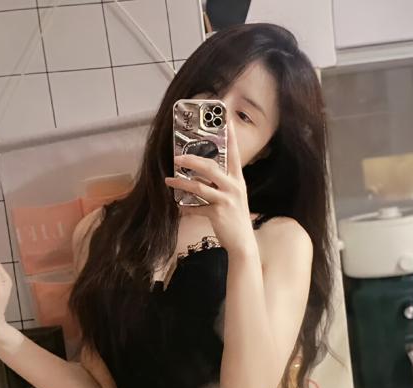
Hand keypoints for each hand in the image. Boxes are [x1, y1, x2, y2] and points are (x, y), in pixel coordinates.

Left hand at [164, 118, 256, 257]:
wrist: (243, 243)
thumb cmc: (234, 219)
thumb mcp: (232, 198)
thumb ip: (218, 185)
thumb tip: (198, 177)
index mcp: (238, 180)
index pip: (234, 153)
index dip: (230, 136)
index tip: (225, 119)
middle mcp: (234, 187)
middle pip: (210, 168)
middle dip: (192, 161)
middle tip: (177, 158)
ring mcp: (227, 200)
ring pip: (199, 187)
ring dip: (181, 183)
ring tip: (169, 181)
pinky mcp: (218, 214)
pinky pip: (196, 208)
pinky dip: (185, 208)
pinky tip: (178, 207)